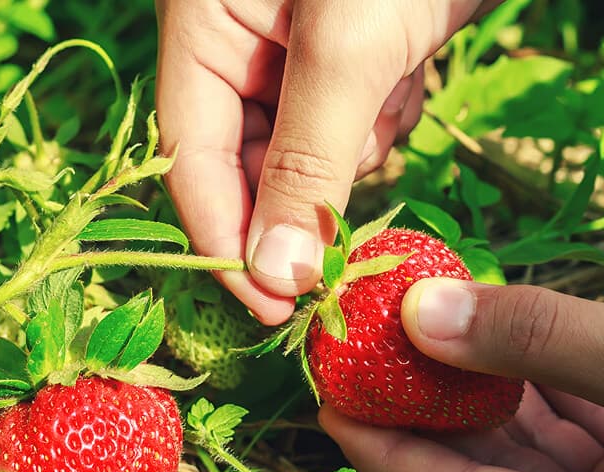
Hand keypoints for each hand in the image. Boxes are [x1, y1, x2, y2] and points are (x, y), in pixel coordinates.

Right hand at [155, 0, 495, 324]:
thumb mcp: (344, 51)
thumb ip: (306, 165)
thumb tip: (274, 277)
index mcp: (203, 28)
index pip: (193, 156)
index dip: (226, 239)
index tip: (272, 310)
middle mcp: (241, 44)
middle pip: (256, 164)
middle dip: (309, 190)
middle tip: (355, 213)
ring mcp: (302, 53)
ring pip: (315, 154)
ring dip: (359, 145)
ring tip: (391, 82)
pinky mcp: (359, 58)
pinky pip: (361, 125)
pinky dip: (389, 116)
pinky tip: (410, 68)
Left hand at [320, 278, 603, 471]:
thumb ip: (537, 339)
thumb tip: (422, 316)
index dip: (387, 447)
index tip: (328, 395)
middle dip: (423, 415)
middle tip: (362, 356)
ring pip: (521, 456)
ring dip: (474, 396)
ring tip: (418, 336)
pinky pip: (566, 438)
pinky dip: (530, 391)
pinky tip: (497, 340)